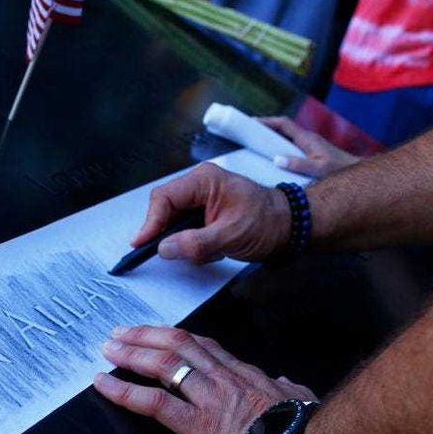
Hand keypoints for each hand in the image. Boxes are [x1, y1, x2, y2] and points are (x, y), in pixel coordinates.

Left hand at [93, 325, 317, 433]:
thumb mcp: (300, 402)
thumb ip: (286, 389)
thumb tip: (283, 380)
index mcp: (246, 377)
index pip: (205, 347)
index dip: (175, 338)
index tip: (157, 334)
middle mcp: (225, 381)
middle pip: (178, 345)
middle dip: (145, 336)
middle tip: (120, 334)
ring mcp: (210, 401)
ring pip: (163, 365)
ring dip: (130, 354)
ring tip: (108, 350)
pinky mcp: (199, 427)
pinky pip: (155, 403)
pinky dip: (124, 390)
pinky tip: (104, 384)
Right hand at [132, 163, 291, 262]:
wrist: (290, 225)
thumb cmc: (267, 223)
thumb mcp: (231, 236)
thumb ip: (195, 243)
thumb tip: (164, 248)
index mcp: (204, 180)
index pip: (164, 198)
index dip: (150, 222)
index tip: (142, 243)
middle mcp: (199, 184)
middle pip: (165, 208)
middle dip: (168, 233)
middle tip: (172, 253)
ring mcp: (202, 198)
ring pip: (174, 221)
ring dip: (184, 240)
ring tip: (207, 250)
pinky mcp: (205, 211)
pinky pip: (186, 227)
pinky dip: (193, 242)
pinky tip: (212, 248)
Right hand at [259, 116, 360, 177]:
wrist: (356, 171)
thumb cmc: (339, 170)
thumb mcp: (319, 169)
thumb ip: (299, 164)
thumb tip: (276, 159)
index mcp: (307, 138)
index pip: (283, 124)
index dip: (266, 121)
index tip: (250, 122)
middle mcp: (307, 138)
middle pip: (281, 128)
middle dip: (264, 127)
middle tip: (245, 131)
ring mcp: (308, 144)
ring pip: (285, 136)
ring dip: (270, 137)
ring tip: (252, 142)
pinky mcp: (310, 151)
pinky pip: (289, 145)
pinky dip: (277, 146)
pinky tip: (270, 156)